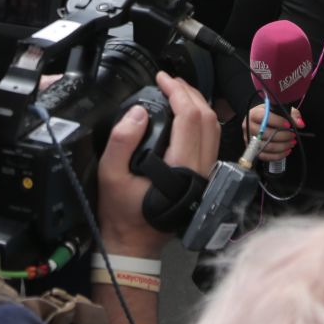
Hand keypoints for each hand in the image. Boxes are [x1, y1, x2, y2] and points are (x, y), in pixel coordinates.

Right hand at [96, 72, 217, 256]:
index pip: (190, 117)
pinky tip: (183, 113)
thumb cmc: (122, 214)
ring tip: (176, 91)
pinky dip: (199, 119)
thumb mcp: (109, 175)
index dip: (177, 92)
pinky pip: (210, 140)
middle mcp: (200, 169)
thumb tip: (139, 112)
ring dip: (197, 104)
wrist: (134, 244)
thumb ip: (122, 141)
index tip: (161, 79)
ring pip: (214, 128)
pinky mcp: (203, 175)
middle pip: (208, 118)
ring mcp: (205, 173)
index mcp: (181, 168)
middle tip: (168, 81)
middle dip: (189, 92)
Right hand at [244, 102, 295, 161]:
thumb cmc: (270, 114)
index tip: (289, 125)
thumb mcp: (280, 110)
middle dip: (283, 136)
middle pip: (266, 134)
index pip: (265, 118)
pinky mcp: (252, 150)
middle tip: (293, 135)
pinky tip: (287, 151)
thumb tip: (300, 124)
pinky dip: (278, 155)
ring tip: (292, 143)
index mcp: (254, 114)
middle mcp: (248, 126)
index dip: (278, 122)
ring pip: (267, 146)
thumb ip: (292, 115)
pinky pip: (265, 156)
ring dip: (283, 146)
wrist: (260, 122)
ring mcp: (249, 140)